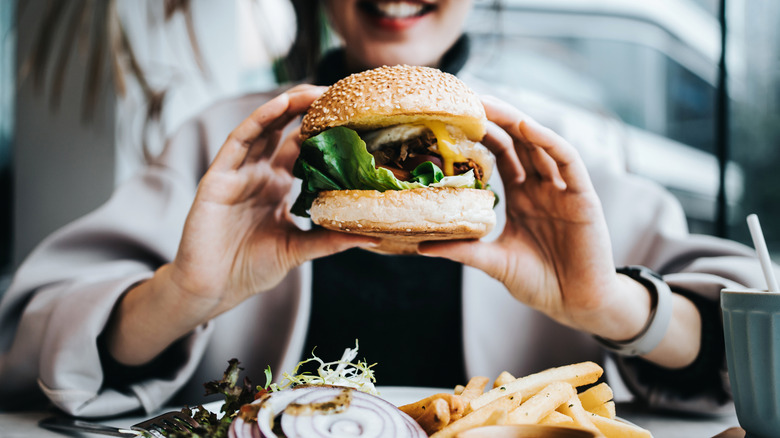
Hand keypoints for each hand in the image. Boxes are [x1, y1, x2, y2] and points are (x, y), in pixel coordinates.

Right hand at [167, 84, 376, 317]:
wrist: (210, 290)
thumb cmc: (249, 270)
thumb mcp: (298, 251)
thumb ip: (330, 240)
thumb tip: (372, 236)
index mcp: (278, 187)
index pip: (304, 149)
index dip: (325, 131)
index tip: (354, 116)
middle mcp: (259, 174)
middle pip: (286, 131)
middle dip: (310, 110)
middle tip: (339, 93)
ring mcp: (238, 173)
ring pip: (264, 127)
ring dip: (288, 106)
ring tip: (314, 90)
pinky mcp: (218, 178)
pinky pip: (239, 141)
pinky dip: (259, 120)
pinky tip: (280, 105)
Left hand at [419, 96, 635, 334]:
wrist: (576, 305)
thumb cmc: (539, 282)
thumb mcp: (493, 262)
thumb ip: (463, 250)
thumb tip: (421, 245)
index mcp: (521, 196)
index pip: (501, 154)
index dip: (482, 134)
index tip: (454, 118)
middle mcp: (541, 186)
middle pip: (518, 141)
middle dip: (496, 118)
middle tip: (467, 99)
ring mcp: (562, 189)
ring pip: (540, 143)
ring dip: (517, 121)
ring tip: (491, 104)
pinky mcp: (583, 196)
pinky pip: (567, 161)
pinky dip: (549, 141)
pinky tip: (528, 127)